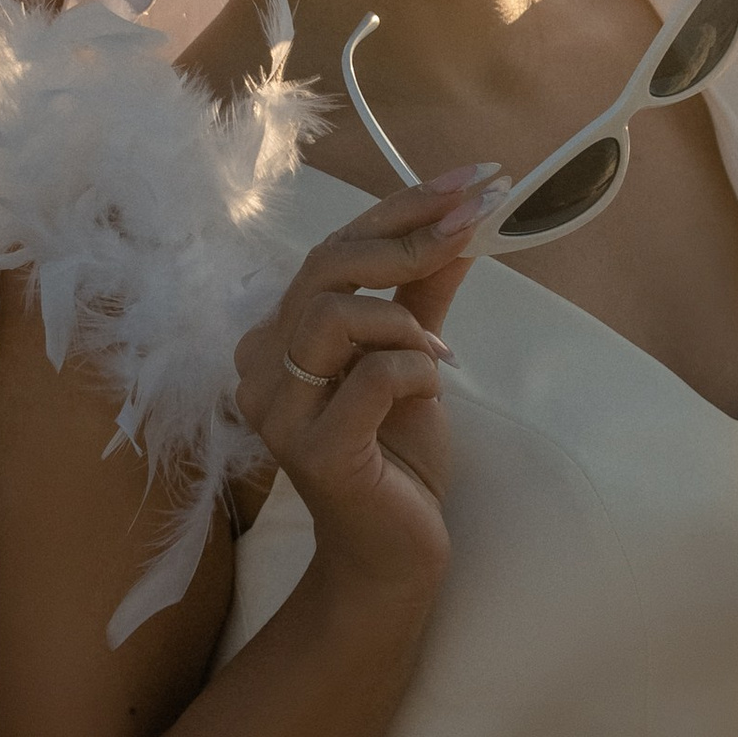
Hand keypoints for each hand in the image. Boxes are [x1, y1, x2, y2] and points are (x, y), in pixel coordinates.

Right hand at [233, 176, 497, 592]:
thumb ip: (424, 295)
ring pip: (337, 316)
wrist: (393, 555)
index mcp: (279, 338)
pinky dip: (416, 373)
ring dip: (405, 324)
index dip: (401, 207)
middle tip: (476, 224)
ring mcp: (279, 412)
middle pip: (324, 269)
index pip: (331, 249)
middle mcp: (261, 368)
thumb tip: (463, 224)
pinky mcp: (312, 452)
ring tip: (438, 357)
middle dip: (409, 238)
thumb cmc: (396, 458)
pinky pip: (372, 377)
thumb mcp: (414, 361)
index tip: (474, 181)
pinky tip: (432, 391)